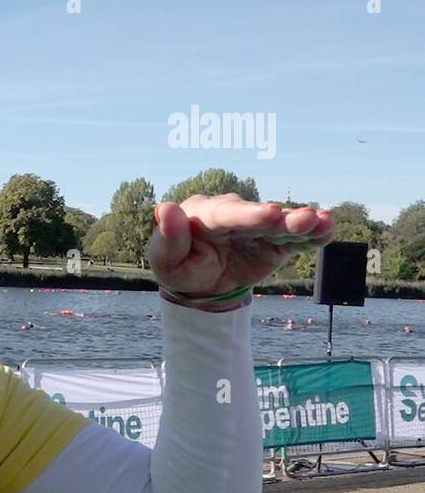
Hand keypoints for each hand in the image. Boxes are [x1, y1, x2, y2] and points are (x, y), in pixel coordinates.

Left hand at [147, 194, 334, 303]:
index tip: (271, 214)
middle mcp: (234, 214)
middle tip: (305, 218)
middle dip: (281, 218)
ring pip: (281, 225)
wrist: (200, 284)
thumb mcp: (165, 261)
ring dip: (302, 224)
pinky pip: (294, 239)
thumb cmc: (179, 268)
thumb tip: (165, 208)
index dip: (250, 215)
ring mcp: (257, 226)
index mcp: (204, 215)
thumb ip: (168, 238)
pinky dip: (311, 236)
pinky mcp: (275, 241)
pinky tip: (327, 230)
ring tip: (323, 221)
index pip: (227, 215)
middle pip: (259, 217)